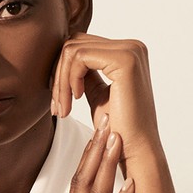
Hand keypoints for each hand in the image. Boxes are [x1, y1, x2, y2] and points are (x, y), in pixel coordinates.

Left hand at [51, 33, 161, 166]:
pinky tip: (75, 100)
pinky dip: (69, 80)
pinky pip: (79, 57)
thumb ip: (85, 75)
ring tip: (63, 108)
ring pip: (73, 50)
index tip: (58, 101)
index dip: (62, 71)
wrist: (135, 149)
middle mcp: (132, 46)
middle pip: (75, 43)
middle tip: (57, 106)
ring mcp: (130, 50)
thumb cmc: (117, 128)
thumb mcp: (97, 95)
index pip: (81, 46)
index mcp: (127, 52)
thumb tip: (65, 59)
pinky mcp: (125, 60)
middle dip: (58, 75)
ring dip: (61, 81)